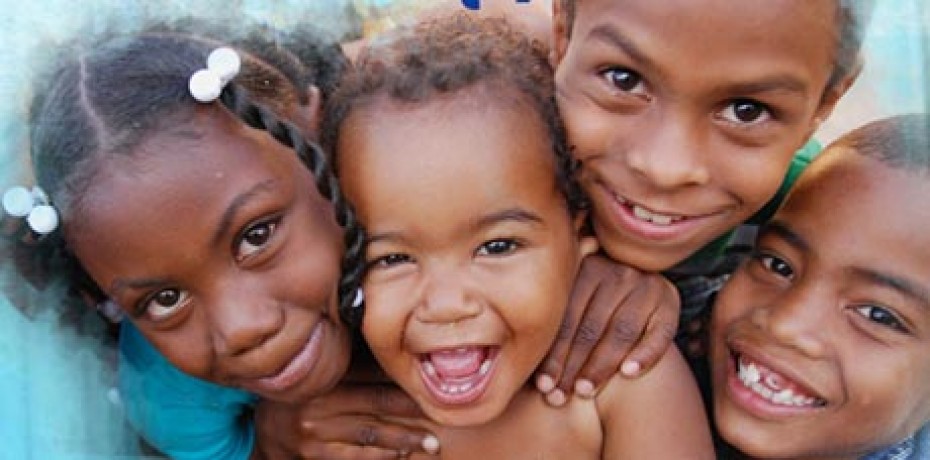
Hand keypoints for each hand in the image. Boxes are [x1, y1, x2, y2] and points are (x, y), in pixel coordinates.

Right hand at [253, 384, 439, 458]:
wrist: (263, 433)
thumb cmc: (302, 400)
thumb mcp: (320, 378)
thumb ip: (351, 370)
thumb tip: (397, 362)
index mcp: (324, 376)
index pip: (371, 374)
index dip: (402, 379)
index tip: (430, 382)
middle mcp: (319, 401)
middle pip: (377, 402)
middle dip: (411, 409)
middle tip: (440, 414)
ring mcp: (316, 431)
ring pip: (371, 433)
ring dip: (404, 439)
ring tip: (429, 443)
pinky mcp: (315, 455)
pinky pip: (357, 456)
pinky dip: (382, 456)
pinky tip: (400, 455)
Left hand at [535, 254, 679, 404]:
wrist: (640, 276)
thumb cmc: (595, 299)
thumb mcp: (577, 294)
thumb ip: (556, 316)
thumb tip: (521, 360)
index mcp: (587, 269)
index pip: (566, 319)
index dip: (553, 354)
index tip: (542, 385)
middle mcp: (617, 273)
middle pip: (590, 328)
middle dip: (572, 367)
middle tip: (558, 396)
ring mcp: (646, 286)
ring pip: (620, 332)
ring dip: (601, 366)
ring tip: (584, 391)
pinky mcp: (669, 302)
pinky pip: (659, 333)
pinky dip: (645, 355)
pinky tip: (628, 374)